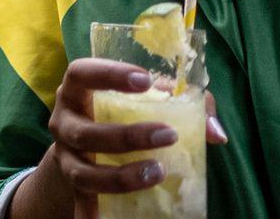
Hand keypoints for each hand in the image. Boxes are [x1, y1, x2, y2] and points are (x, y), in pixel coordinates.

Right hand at [36, 58, 228, 217]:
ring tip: (157, 173)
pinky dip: (91, 214)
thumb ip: (182, 106)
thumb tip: (215, 133)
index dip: (109, 75)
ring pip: (83, 172)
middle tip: (168, 136)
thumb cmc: (120, 115)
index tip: (145, 80)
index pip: (81, 73)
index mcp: (76, 92)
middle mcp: (64, 123)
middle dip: (127, 136)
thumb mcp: (142, 101)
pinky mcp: (74, 187)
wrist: (81, 149)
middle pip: (85, 131)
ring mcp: (66, 157)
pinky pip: (82, 203)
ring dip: (120, 176)